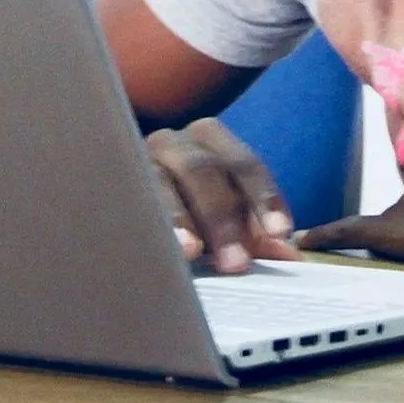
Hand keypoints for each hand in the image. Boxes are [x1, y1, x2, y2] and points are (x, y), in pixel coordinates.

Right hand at [145, 117, 301, 273]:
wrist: (131, 192)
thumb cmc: (188, 204)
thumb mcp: (225, 214)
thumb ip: (256, 233)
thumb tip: (290, 258)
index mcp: (211, 139)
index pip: (245, 165)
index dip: (263, 198)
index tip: (279, 234)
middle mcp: (175, 141)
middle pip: (204, 172)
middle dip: (222, 217)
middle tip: (236, 263)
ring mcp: (139, 158)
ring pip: (161, 183)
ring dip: (180, 220)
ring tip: (192, 252)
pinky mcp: (114, 181)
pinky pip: (130, 200)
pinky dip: (146, 223)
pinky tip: (154, 246)